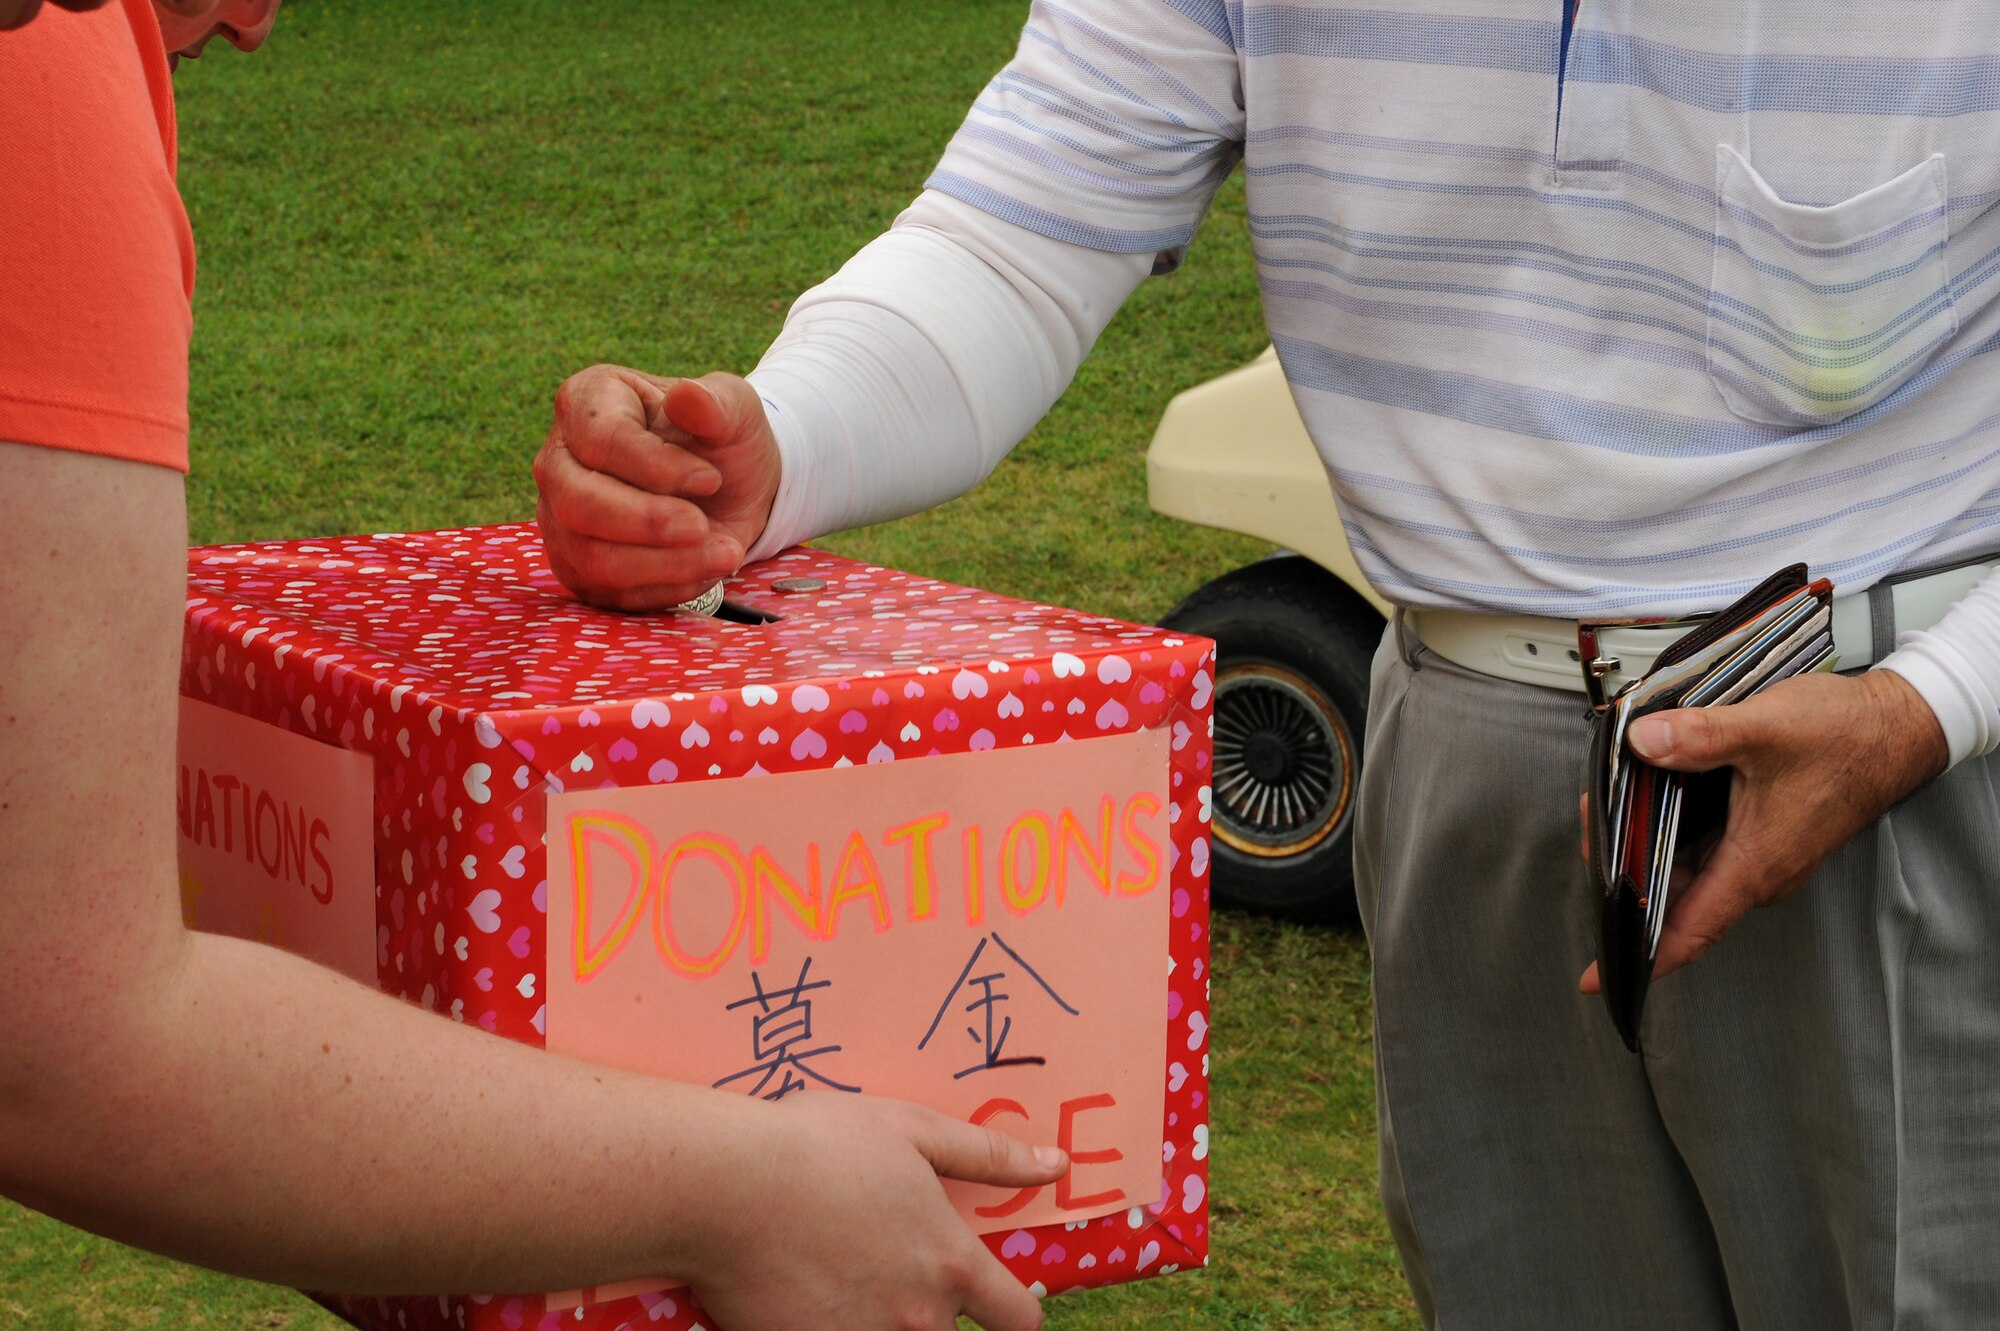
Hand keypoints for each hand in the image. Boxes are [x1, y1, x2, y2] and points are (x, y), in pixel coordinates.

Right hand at [534, 365, 781, 611]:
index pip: (602, 439)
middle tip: (703, 527)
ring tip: (723, 553)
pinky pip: (609, 593)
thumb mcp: (734, 410)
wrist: (728, 492)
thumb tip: (688, 396)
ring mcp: (560, 518)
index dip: (656, 466)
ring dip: (664, 564)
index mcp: (587, 402)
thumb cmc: (721, 441)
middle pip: (578, 503)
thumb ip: (716, 403)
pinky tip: (705, 571)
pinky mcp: (578, 567)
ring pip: (590, 557)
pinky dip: (664, 589)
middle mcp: (559, 461)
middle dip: (649, 523)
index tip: (710, 479)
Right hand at [691, 1093, 1065, 1330]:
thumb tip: (1057, 1165)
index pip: (1016, 1320)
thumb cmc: (819, 1145)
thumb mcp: (913, 1129)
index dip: (1014, 1314)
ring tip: (840, 1278)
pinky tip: (803, 1296)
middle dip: (928, 1315)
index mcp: (950, 1263)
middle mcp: (916, 1317)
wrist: (724, 1185)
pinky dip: (828, 1326)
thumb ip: (989, 1155)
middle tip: (883, 1270)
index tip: (998, 1304)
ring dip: (878, 1322)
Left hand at [1579, 668, 1947, 993]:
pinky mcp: (1765, 834)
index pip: (1689, 931)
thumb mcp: (1765, 728)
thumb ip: (1700, 736)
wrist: (1897, 728)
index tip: (1600, 978)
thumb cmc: (1845, 736)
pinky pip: (1706, 850)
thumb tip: (1644, 742)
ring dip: (1648, 854)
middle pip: (1676, 900)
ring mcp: (1763, 854)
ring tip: (1611, 816)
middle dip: (1626, 881)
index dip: (1642, 956)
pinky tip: (1649, 805)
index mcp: (1756, 864)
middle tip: (1595, 837)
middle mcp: (1759, 870)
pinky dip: (1673, 835)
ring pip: (1688, 872)